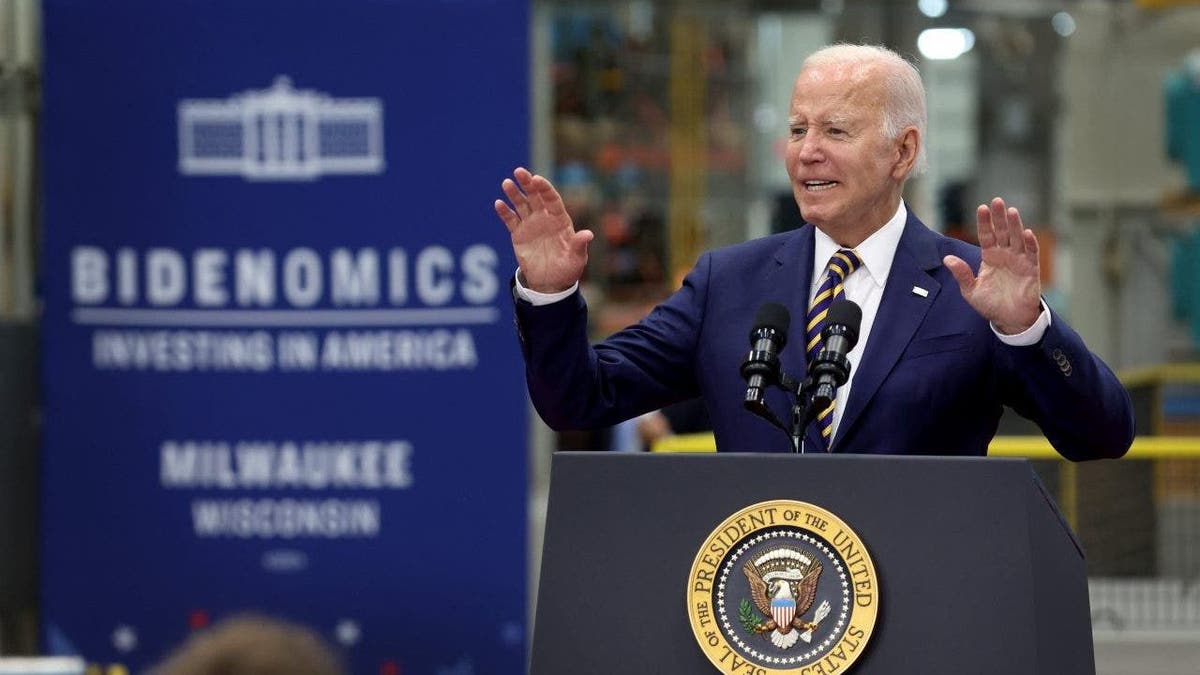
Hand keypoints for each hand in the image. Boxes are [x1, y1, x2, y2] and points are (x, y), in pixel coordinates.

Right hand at [494, 167, 592, 293]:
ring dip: (514, 194)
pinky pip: (511, 220)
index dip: (545, 189)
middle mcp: (545, 218)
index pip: (552, 199)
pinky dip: (505, 212)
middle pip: (535, 196)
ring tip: (506, 183)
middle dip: (528, 183)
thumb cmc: (568, 269)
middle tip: (519, 171)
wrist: (551, 283)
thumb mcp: (576, 259)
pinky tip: (498, 203)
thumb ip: (579, 245)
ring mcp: (531, 225)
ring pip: (521, 205)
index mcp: (560, 220)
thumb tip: (588, 234)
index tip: (537, 179)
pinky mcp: (519, 234)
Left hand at [943, 197, 1041, 334]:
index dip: (984, 222)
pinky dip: (1030, 243)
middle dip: (999, 217)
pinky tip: (1026, 233)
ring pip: (1017, 238)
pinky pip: (1032, 253)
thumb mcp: (971, 290)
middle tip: (997, 201)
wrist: (1009, 319)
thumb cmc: (990, 304)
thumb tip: (947, 259)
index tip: (981, 208)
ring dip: (1015, 225)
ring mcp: (1019, 260)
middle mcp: (1005, 255)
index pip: (986, 235)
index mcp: (989, 257)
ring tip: (1011, 211)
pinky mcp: (1031, 269)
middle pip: (1002, 231)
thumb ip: (961, 274)